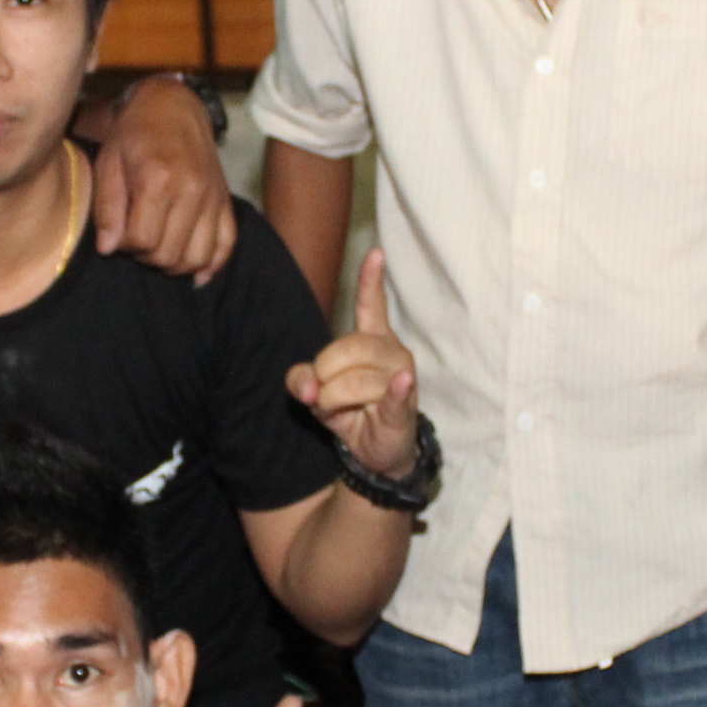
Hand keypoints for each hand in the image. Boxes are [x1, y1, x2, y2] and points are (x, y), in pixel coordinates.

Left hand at [93, 75, 237, 283]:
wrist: (172, 106)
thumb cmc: (134, 134)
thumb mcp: (109, 163)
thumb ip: (108, 208)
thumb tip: (109, 249)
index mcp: (159, 179)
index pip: (142, 240)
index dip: (123, 246)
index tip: (117, 234)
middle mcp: (191, 190)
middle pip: (169, 254)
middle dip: (146, 257)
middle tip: (134, 241)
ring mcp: (212, 197)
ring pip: (197, 257)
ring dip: (174, 265)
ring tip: (158, 250)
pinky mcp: (225, 201)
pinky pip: (227, 245)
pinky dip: (212, 265)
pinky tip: (196, 275)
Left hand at [284, 247, 419, 476]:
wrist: (374, 453)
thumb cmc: (348, 412)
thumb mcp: (314, 393)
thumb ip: (300, 380)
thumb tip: (307, 386)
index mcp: (371, 340)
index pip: (371, 305)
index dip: (371, 280)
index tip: (376, 253)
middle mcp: (391, 352)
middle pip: (350, 347)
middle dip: (325, 373)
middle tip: (320, 396)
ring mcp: (402, 378)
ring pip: (359, 377)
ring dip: (335, 397)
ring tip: (336, 410)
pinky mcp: (406, 406)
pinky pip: (397, 393)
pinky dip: (397, 389)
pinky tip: (402, 381)